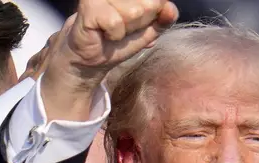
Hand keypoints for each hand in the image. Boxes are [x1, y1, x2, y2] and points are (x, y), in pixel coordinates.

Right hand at [42, 0, 178, 121]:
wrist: (87, 60)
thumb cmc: (115, 44)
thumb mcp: (145, 34)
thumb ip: (162, 21)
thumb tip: (170, 9)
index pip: (159, 2)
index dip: (152, 18)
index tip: (135, 25)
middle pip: (150, 4)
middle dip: (140, 24)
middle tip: (122, 30)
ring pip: (135, 11)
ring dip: (126, 30)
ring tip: (112, 32)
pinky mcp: (90, 4)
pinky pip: (116, 22)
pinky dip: (114, 34)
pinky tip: (104, 35)